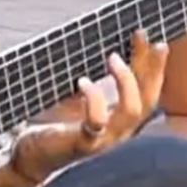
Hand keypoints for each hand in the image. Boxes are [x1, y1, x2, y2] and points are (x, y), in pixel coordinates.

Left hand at [11, 31, 168, 182]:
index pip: (147, 90)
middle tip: (152, 42)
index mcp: (121, 118)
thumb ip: (95, 79)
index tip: (145, 34)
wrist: (32, 152)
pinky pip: (97, 121)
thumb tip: (106, 49)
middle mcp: (120, 131)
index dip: (152, 63)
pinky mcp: (84, 144)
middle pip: (149, 100)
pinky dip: (93, 99)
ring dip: (127, 81)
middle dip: (154, 70)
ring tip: (113, 57)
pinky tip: (83, 81)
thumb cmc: (56, 122)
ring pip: (132, 111)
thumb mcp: (80, 96)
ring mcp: (105, 139)